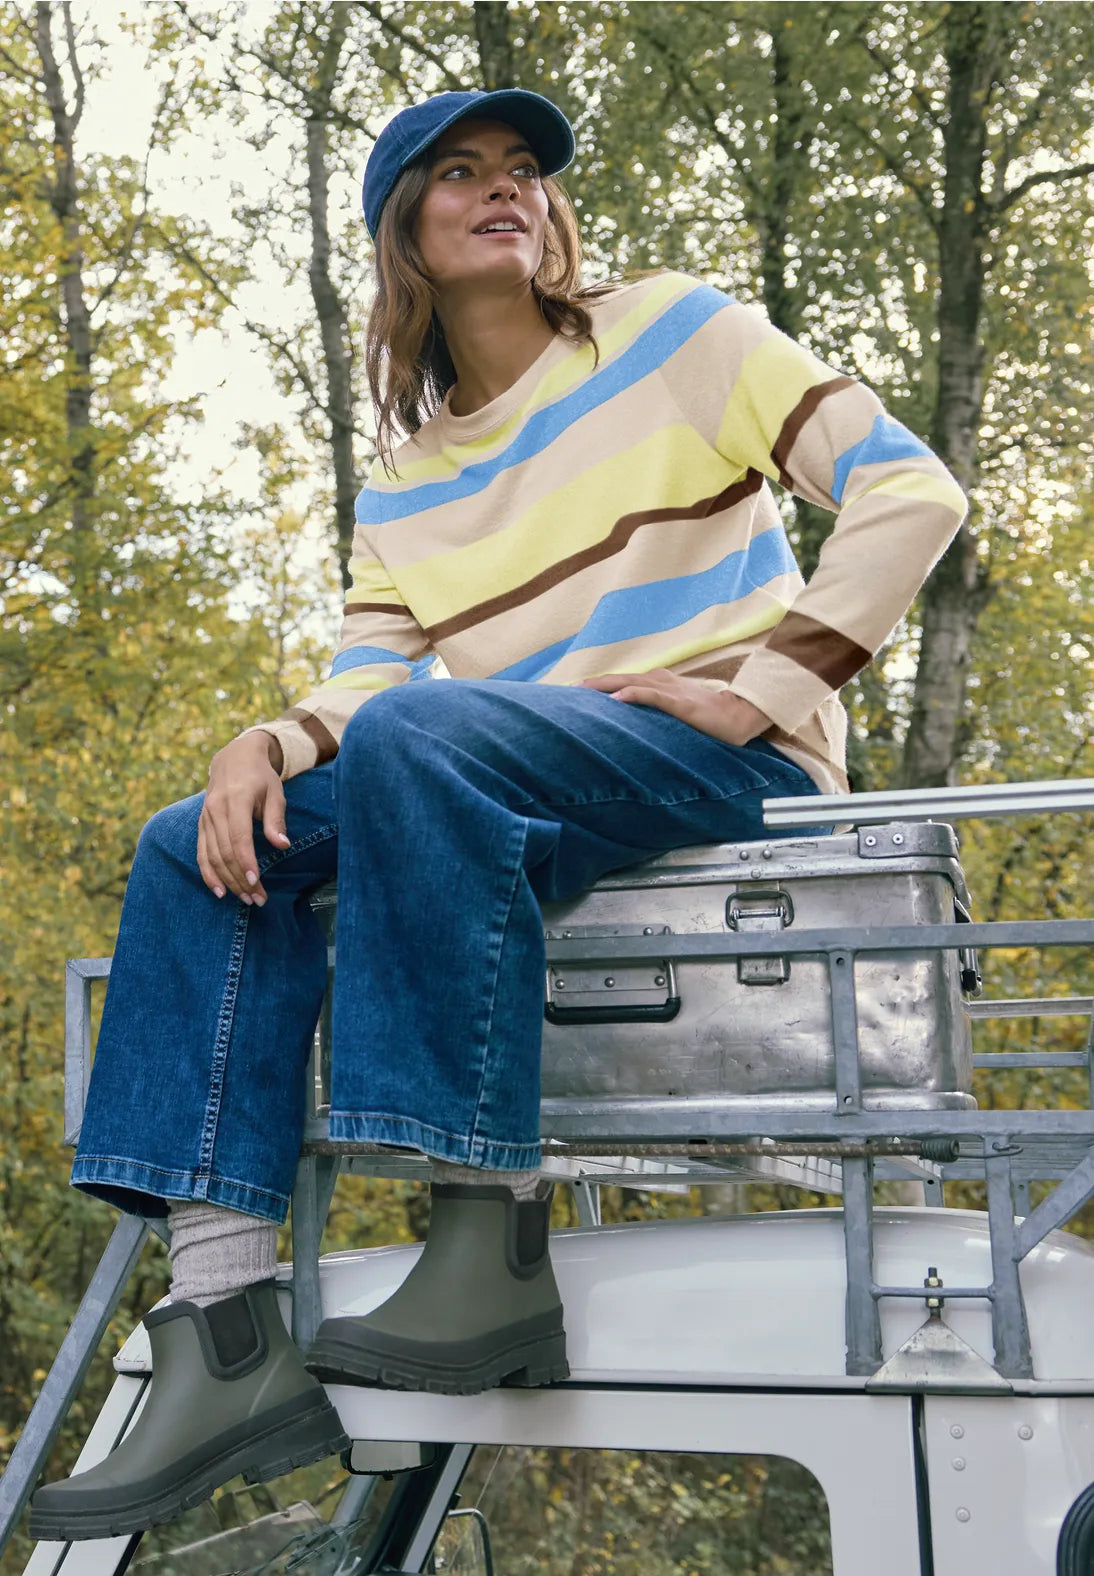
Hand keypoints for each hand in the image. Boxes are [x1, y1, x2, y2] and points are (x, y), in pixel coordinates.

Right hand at [198, 733, 288, 904]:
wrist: (234, 758)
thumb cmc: (260, 777)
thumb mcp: (275, 792)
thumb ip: (276, 820)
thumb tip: (282, 845)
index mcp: (235, 800)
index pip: (238, 837)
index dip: (246, 862)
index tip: (257, 882)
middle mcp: (216, 810)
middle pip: (225, 852)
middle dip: (241, 879)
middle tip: (257, 899)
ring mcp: (205, 818)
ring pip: (212, 856)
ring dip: (227, 881)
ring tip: (245, 899)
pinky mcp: (201, 824)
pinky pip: (201, 853)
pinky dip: (208, 874)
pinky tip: (219, 891)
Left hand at [580, 670, 770, 746]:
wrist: (737, 715)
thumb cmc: (707, 715)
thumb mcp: (675, 711)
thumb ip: (654, 712)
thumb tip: (632, 720)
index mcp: (658, 682)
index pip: (623, 682)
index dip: (600, 685)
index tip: (576, 691)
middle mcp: (661, 681)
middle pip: (621, 679)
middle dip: (594, 684)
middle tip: (569, 690)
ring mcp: (670, 690)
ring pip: (631, 683)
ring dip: (606, 686)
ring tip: (583, 690)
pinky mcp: (679, 703)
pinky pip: (652, 696)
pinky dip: (633, 695)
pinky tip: (617, 699)